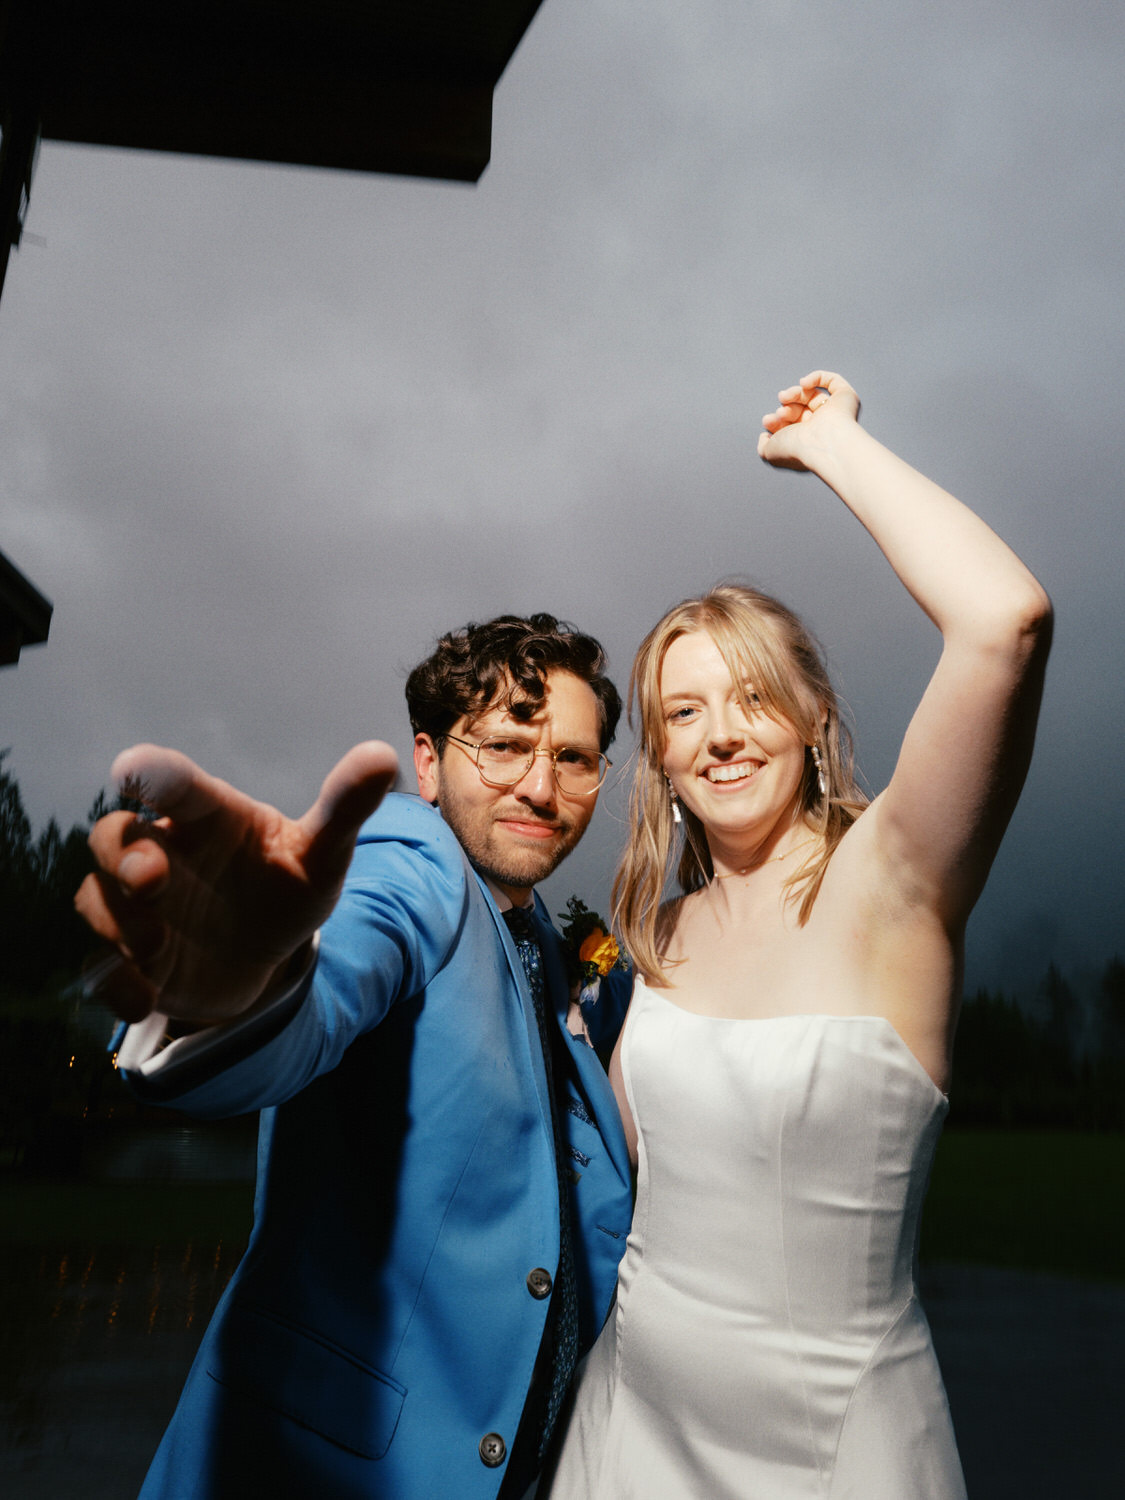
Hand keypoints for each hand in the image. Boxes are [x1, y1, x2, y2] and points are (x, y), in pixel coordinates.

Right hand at [75, 741, 398, 1024]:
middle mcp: (161, 852)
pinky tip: (145, 999)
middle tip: (149, 879)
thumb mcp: (322, 853)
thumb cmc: (289, 884)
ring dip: (117, 922)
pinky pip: (100, 968)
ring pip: (96, 899)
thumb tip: (383, 756)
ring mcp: (138, 907)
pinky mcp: (130, 959)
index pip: (171, 782)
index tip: (132, 770)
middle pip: (111, 835)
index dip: (148, 771)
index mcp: (206, 815)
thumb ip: (345, 807)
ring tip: (156, 947)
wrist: (270, 955)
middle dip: (120, 855)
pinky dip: (115, 985)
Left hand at [757, 370, 860, 470]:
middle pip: (799, 409)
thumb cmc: (796, 450)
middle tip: (780, 413)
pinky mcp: (846, 398)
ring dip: (794, 394)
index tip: (767, 421)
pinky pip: (832, 381)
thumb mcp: (769, 452)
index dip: (775, 420)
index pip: (790, 425)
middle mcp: (822, 428)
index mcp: (807, 442)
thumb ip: (763, 447)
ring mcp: (835, 413)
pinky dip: (816, 378)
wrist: (821, 444)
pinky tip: (803, 384)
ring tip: (784, 398)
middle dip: (784, 408)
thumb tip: (765, 436)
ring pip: (811, 395)